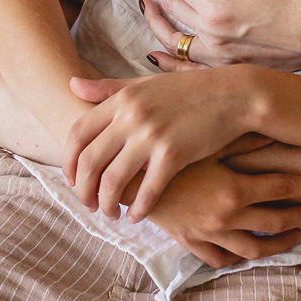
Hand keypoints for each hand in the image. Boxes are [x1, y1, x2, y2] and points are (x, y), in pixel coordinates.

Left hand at [65, 69, 253, 220]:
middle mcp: (132, 115)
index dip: (68, 161)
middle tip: (88, 204)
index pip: (77, 133)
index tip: (71, 180)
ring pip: (112, 181)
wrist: (233, 95)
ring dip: (107, 204)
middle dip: (83, 190)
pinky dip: (138, 210)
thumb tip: (71, 84)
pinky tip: (138, 216)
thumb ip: (108, 88)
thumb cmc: (188, 91)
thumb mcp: (145, 83)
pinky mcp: (173, 155)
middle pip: (89, 161)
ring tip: (111, 213)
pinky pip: (146, 191)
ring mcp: (152, 135)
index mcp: (123, 98)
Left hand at [142, 0, 300, 70]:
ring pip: (174, 39)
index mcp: (217, 12)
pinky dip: (170, 60)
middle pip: (173, 5)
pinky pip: (188, 68)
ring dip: (157, 18)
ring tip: (148, 2)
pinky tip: (157, 53)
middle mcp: (213, 39)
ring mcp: (219, 59)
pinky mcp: (230, 68)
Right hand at [143, 137, 300, 268]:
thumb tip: (282, 130)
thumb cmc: (170, 146)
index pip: (283, 189)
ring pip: (254, 246)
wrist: (126, 170)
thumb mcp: (210, 140)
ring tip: (299, 234)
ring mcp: (208, 232)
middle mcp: (225, 216)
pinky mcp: (190, 240)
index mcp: (233, 188)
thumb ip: (246, 140)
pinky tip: (250, 251)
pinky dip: (237, 257)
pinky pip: (220, 257)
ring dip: (281, 241)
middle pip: (276, 221)